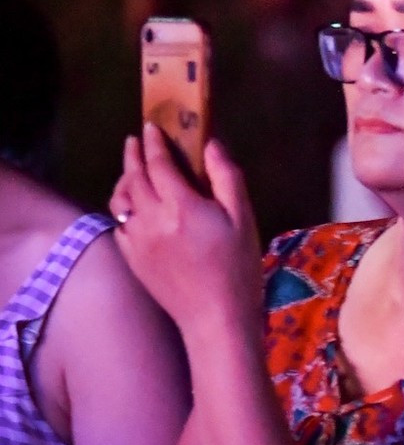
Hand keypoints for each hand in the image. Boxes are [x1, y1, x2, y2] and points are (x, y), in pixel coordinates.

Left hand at [110, 126, 263, 338]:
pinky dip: (122, 208)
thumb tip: (212, 144)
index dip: (154, 143)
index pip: (159, 164)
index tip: (152, 127)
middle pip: (134, 178)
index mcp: (181, 206)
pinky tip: (132, 208)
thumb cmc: (237, 266)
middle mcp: (151, 218)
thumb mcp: (243, 218)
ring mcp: (137, 240)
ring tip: (131, 170)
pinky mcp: (132, 258)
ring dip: (124, 180)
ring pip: (121, 200)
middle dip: (134, 155)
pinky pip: (119, 225)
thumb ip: (227, 178)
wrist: (214, 317)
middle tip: (135, 140)